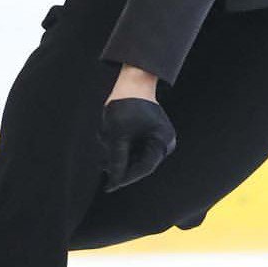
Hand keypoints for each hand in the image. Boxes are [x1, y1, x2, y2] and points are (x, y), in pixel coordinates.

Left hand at [99, 69, 176, 191]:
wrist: (132, 81)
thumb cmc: (126, 105)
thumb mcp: (118, 135)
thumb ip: (117, 160)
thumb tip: (113, 183)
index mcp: (162, 141)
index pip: (144, 168)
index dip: (126, 177)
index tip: (109, 185)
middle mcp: (164, 142)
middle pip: (140, 162)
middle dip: (120, 162)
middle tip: (103, 163)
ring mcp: (157, 138)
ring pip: (135, 155)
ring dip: (119, 153)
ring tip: (106, 140)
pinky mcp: (149, 134)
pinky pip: (135, 147)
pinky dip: (122, 145)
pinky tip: (111, 136)